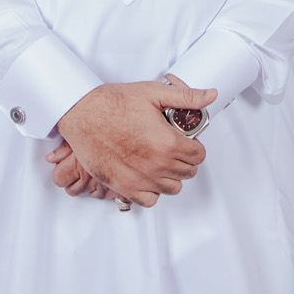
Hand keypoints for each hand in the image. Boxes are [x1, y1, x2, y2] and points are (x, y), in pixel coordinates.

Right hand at [54, 76, 213, 207]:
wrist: (83, 113)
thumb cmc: (114, 103)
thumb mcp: (154, 93)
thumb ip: (186, 98)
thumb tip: (210, 95)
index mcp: (168, 142)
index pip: (198, 156)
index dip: (194, 147)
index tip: (186, 142)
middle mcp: (157, 164)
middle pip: (187, 172)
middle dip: (184, 160)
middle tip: (172, 148)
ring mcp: (141, 178)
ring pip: (172, 188)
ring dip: (171, 176)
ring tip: (160, 161)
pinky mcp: (124, 186)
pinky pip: (150, 200)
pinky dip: (152, 191)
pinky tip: (148, 176)